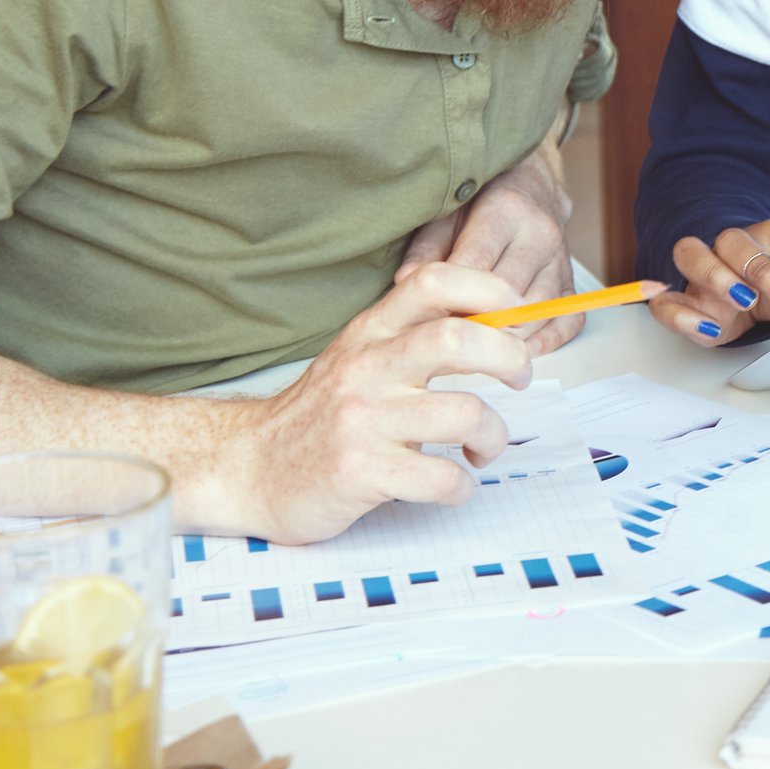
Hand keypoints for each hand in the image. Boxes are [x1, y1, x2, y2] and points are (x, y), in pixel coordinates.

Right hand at [220, 261, 534, 542]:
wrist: (248, 469)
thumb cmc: (318, 416)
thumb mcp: (359, 358)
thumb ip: (412, 337)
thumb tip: (494, 324)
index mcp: (369, 333)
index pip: (434, 282)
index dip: (489, 290)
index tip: (517, 312)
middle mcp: (366, 368)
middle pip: (459, 340)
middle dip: (510, 357)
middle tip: (521, 377)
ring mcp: (362, 420)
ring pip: (465, 413)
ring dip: (494, 436)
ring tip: (483, 448)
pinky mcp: (360, 472)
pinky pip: (441, 477)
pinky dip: (461, 486)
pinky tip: (451, 484)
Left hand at [400, 142, 579, 354]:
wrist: (532, 185)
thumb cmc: (484, 201)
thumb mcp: (446, 213)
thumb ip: (426, 248)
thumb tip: (404, 282)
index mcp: (506, 210)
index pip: (476, 265)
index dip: (449, 296)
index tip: (428, 315)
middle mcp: (540, 234)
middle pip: (507, 294)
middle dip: (475, 321)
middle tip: (446, 337)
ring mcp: (560, 260)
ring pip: (536, 312)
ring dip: (506, 335)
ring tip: (474, 345)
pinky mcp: (572, 281)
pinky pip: (569, 320)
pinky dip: (546, 341)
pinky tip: (517, 348)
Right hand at [653, 218, 769, 343]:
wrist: (742, 278)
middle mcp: (736, 246)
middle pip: (737, 243)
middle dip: (763, 270)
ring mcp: (704, 268)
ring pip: (693, 253)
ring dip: (716, 276)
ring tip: (743, 302)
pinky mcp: (682, 298)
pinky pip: (666, 299)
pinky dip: (679, 312)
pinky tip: (704, 327)